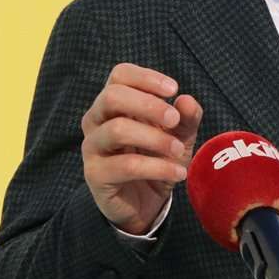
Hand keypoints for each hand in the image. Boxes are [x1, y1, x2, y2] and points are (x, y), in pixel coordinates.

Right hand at [81, 63, 202, 235]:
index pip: (120, 75)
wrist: (144, 203)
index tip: (174, 89)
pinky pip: (126, 165)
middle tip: (175, 120)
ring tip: (178, 150)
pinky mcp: (95, 175)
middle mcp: (96, 121)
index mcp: (114, 104)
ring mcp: (92, 147)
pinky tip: (178, 174)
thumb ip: (186, 118)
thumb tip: (186, 100)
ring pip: (117, 129)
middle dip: (148, 105)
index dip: (146, 78)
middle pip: (112, 96)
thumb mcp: (179, 136)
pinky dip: (158, 168)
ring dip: (155, 138)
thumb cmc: (157, 159)